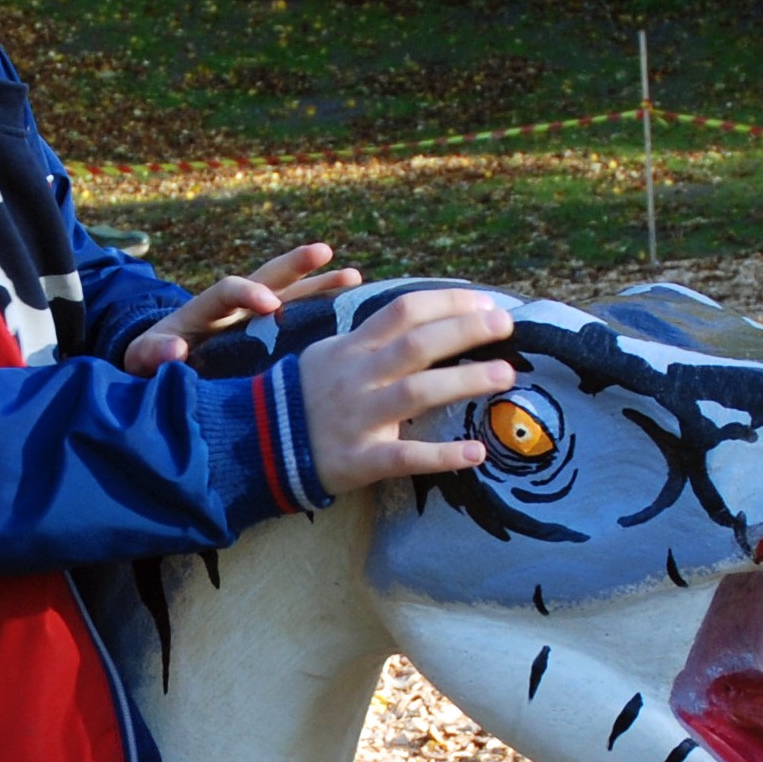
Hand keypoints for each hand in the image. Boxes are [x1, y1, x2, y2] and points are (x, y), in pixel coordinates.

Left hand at [120, 242, 364, 372]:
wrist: (157, 365)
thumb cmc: (150, 362)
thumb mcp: (142, 358)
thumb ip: (153, 353)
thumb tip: (174, 351)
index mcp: (204, 310)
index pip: (227, 291)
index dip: (248, 293)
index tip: (269, 304)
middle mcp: (233, 307)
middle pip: (266, 278)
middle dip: (294, 266)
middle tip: (323, 252)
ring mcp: (252, 320)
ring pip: (290, 296)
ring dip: (320, 286)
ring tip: (355, 277)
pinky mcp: (265, 337)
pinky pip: (298, 321)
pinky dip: (323, 315)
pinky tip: (355, 317)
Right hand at [300, 287, 514, 498]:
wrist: (255, 442)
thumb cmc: (305, 395)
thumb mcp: (330, 353)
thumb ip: (373, 337)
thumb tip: (424, 316)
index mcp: (354, 348)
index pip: (404, 311)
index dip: (448, 302)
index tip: (486, 302)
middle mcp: (359, 377)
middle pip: (417, 344)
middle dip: (465, 331)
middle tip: (506, 326)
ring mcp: (359, 418)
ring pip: (416, 392)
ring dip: (464, 382)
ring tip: (505, 375)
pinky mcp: (359, 459)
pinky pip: (404, 456)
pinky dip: (441, 456)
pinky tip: (476, 453)